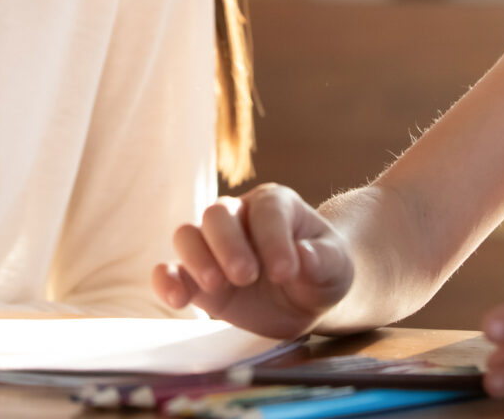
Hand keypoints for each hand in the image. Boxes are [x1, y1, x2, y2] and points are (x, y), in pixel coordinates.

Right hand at [151, 184, 352, 337]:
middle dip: (229, 244)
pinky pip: (169, 270)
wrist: (305, 298)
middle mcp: (238, 217)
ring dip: (197, 259)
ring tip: (216, 285)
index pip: (267, 210)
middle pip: (218, 214)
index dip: (273, 238)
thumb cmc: (321, 270)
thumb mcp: (336, 266)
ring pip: (188, 235)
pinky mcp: (195, 277)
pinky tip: (176, 298)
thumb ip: (324, 260)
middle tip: (247, 276)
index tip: (285, 272)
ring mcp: (212, 246)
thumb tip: (304, 256)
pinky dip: (166, 280)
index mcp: (275, 205)